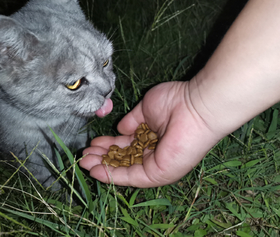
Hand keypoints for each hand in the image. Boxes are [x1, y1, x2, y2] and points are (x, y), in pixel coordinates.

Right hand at [80, 81, 218, 187]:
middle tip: (83, 156)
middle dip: (102, 158)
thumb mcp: (146, 109)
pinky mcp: (159, 173)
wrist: (196, 106)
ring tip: (84, 163)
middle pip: (123, 160)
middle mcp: (154, 153)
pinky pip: (132, 177)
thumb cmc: (176, 101)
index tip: (93, 143)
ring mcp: (157, 165)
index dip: (109, 145)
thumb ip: (131, 121)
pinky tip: (96, 171)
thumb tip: (119, 127)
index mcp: (152, 137)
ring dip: (103, 168)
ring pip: (125, 170)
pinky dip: (113, 175)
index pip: (126, 145)